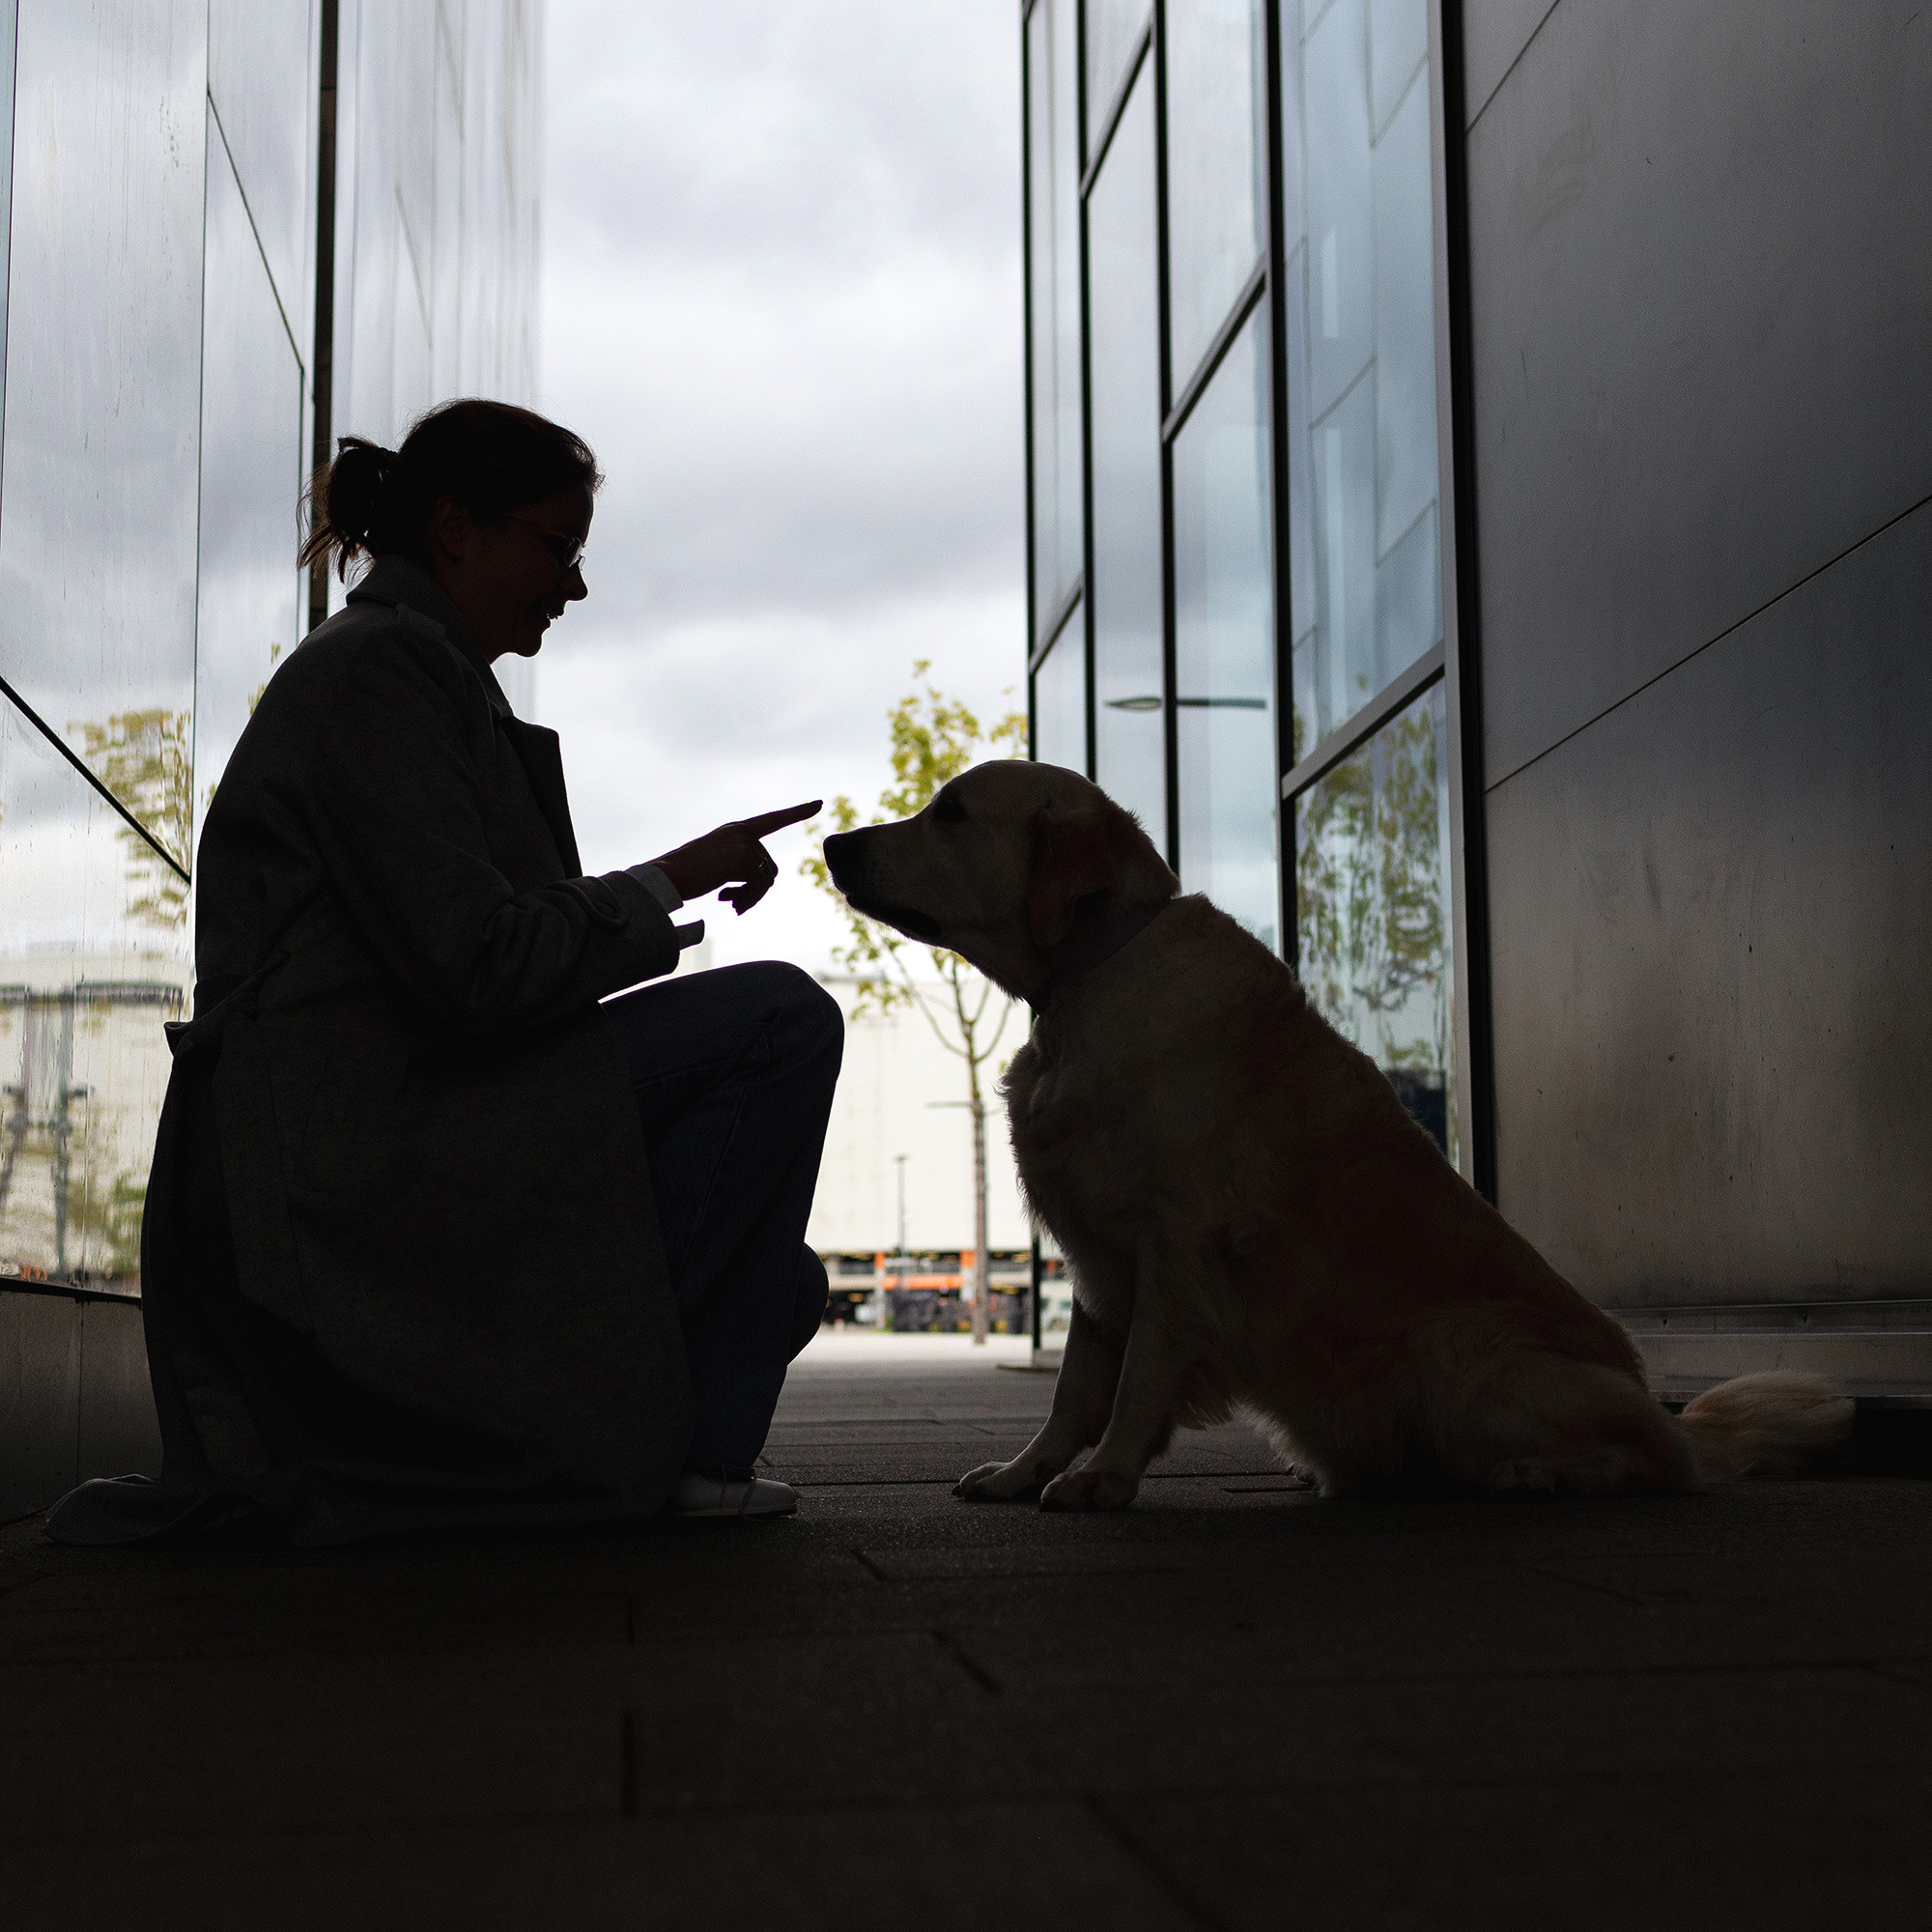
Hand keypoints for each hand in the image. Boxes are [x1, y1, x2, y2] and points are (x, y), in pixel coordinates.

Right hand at [651, 801, 820, 914]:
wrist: (666, 876)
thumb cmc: (688, 874)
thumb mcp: (718, 863)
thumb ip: (743, 864)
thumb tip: (768, 881)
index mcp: (736, 830)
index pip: (773, 820)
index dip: (797, 813)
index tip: (819, 804)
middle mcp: (743, 832)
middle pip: (770, 868)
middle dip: (755, 890)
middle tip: (732, 902)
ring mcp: (744, 844)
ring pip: (766, 880)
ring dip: (750, 897)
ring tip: (729, 902)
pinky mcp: (743, 858)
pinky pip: (759, 887)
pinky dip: (746, 900)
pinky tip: (725, 901)